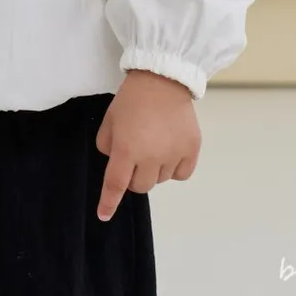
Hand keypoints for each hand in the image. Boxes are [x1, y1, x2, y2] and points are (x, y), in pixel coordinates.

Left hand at [95, 69, 200, 218]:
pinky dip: (174, 168)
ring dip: (154, 170)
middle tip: (136, 157)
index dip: (109, 202)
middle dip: (134, 177)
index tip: (104, 216)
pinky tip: (171, 150)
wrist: (163, 80)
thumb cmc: (132, 99)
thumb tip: (115, 162)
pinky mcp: (191, 150)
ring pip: (160, 180)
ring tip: (155, 144)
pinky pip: (181, 174)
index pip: (116, 185)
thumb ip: (107, 146)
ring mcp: (173, 154)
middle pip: (140, 187)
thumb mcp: (109, 121)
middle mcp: (150, 156)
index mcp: (126, 150)